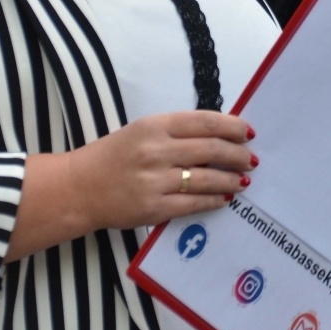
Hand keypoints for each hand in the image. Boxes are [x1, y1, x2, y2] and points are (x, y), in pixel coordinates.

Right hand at [9, 111, 254, 262]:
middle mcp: (156, 151)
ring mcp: (155, 181)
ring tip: (243, 179)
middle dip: (237, 155)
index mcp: (155, 126)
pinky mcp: (153, 208)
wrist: (79, 187)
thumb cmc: (115, 155)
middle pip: (212, 150)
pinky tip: (225, 197)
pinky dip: (214, 200)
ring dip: (231, 179)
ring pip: (207, 178)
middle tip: (251, 159)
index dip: (233, 127)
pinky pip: (193, 204)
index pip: (205, 121)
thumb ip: (178, 131)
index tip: (248, 132)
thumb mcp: (144, 130)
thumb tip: (221, 133)